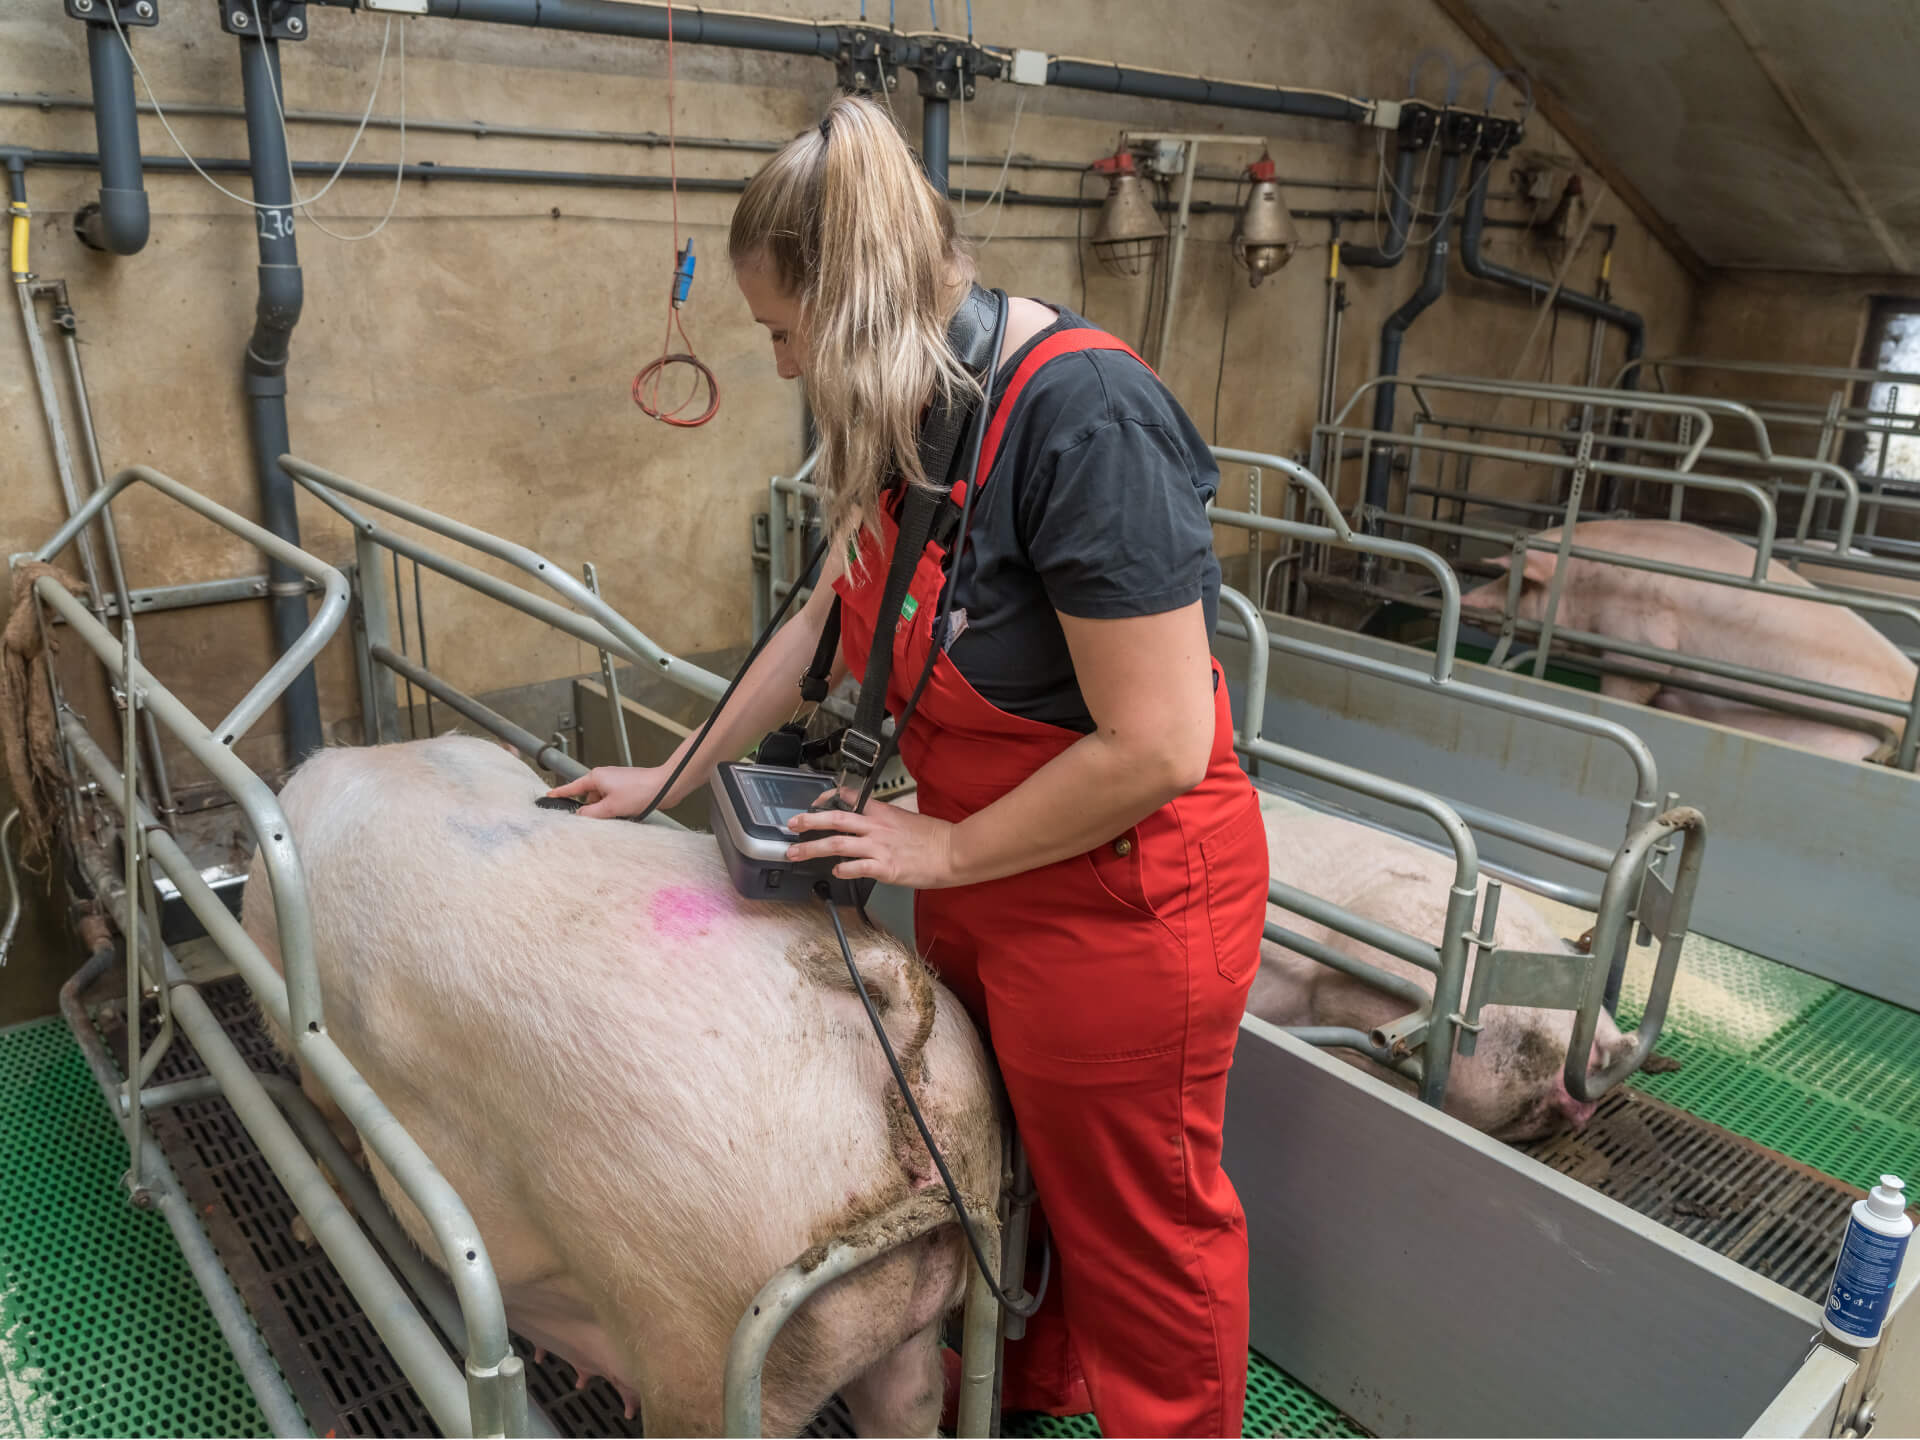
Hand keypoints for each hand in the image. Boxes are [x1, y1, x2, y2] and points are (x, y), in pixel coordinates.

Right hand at [546, 765, 675, 818]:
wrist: (665, 786)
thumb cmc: (640, 791)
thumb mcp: (610, 807)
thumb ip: (590, 814)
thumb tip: (579, 817)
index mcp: (596, 777)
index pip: (572, 787)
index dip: (560, 793)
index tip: (548, 796)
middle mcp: (604, 777)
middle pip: (588, 798)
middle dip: (592, 810)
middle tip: (598, 820)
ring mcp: (615, 783)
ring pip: (601, 802)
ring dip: (606, 811)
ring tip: (618, 815)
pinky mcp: (625, 789)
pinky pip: (612, 802)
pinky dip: (615, 809)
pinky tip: (624, 814)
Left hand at [785, 788, 960, 888]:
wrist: (954, 851)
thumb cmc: (935, 837)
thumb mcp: (905, 819)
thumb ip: (884, 822)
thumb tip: (867, 827)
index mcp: (882, 812)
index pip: (848, 798)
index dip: (826, 798)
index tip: (814, 803)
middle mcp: (876, 827)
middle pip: (834, 819)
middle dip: (808, 822)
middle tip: (791, 826)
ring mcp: (879, 847)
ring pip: (837, 844)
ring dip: (812, 849)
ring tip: (795, 854)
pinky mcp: (885, 868)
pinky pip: (856, 867)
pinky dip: (842, 869)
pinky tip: (834, 872)